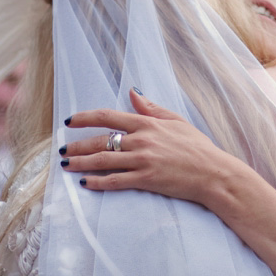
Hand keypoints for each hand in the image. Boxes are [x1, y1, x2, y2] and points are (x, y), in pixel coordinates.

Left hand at [60, 89, 238, 204]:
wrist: (213, 173)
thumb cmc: (198, 147)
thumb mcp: (176, 121)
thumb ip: (152, 108)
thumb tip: (134, 92)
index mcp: (147, 124)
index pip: (108, 117)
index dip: (84, 118)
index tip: (69, 122)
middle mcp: (141, 140)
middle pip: (100, 141)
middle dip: (77, 145)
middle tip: (62, 149)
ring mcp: (143, 161)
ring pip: (103, 161)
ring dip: (80, 163)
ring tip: (66, 165)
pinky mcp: (146, 181)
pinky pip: (115, 181)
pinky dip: (98, 182)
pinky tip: (85, 183)